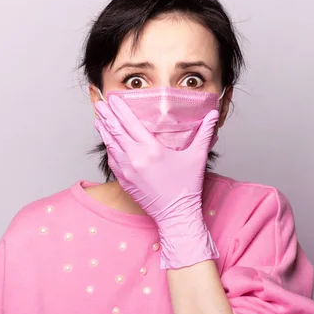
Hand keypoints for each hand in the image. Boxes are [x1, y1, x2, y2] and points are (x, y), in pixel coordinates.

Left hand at [94, 96, 219, 268]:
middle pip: (116, 131)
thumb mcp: (197, 157)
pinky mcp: (124, 181)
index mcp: (152, 149)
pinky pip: (112, 161)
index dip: (120, 109)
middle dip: (107, 116)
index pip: (130, 123)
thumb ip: (204, 133)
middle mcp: (136, 158)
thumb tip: (214, 115)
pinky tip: (107, 142)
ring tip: (99, 119)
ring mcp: (127, 170)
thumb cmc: (186, 187)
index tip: (113, 98)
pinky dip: (109, 149)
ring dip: (104, 130)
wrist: (176, 215)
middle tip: (100, 103)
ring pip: (111, 146)